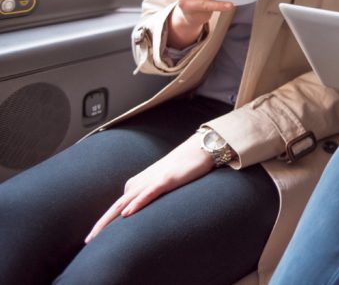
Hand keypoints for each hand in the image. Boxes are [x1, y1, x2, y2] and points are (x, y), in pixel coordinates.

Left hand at [84, 134, 215, 242]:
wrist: (197, 150)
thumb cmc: (180, 169)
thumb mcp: (160, 185)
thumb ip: (147, 196)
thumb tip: (138, 211)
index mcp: (136, 185)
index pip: (116, 208)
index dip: (103, 224)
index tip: (92, 239)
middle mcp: (139, 184)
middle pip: (115, 207)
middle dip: (100, 225)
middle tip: (87, 241)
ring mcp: (150, 182)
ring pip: (126, 203)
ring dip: (110, 219)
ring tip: (98, 233)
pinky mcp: (165, 180)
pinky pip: (148, 194)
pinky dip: (136, 204)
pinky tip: (127, 214)